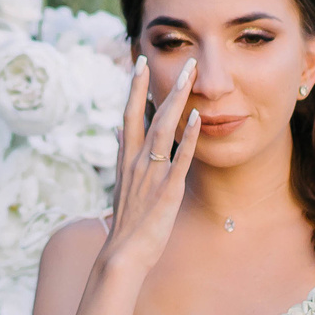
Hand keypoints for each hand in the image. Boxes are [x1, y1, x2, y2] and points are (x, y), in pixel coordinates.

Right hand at [101, 57, 198, 278]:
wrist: (122, 254)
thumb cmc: (126, 221)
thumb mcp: (121, 182)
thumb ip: (121, 153)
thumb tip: (116, 130)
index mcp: (126, 159)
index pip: (129, 114)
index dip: (134, 87)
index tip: (140, 62)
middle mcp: (136, 161)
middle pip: (149, 115)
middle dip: (164, 86)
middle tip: (181, 61)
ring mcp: (151, 175)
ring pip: (164, 130)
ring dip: (178, 101)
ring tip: (191, 77)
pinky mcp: (167, 191)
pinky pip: (179, 159)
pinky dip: (188, 138)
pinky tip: (197, 118)